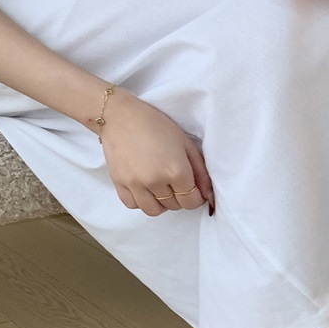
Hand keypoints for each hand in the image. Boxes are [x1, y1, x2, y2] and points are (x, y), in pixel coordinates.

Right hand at [97, 88, 215, 216]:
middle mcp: (155, 181)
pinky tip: (145, 188)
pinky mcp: (119, 184)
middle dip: (180, 197)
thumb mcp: (186, 144)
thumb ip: (201, 172)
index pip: (191, 202)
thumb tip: (209, 195)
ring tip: (162, 188)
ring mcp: (135, 184)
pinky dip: (141, 201)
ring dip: (162, 203)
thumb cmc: (157, 126)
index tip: (194, 189)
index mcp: (176, 171)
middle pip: (174, 206)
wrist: (120, 116)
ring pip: (154, 211)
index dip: (196, 197)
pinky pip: (133, 205)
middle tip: (176, 182)